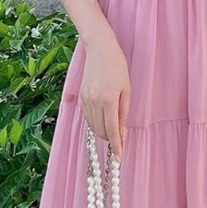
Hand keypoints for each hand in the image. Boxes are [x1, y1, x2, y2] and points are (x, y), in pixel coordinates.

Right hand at [80, 40, 129, 163]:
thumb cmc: (118, 67)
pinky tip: (103, 119)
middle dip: (110, 139)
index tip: (119, 158)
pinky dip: (95, 123)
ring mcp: (85, 100)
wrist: (100, 49)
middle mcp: (94, 102)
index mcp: (108, 100)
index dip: (116, 146)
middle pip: (101, 132)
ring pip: (93, 127)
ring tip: (112, 128)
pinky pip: (88, 118)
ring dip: (103, 132)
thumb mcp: (126, 90)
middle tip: (119, 140)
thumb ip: (123, 114)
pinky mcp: (80, 97)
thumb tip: (121, 133)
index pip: (112, 131)